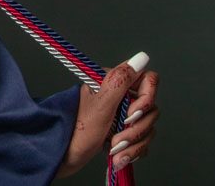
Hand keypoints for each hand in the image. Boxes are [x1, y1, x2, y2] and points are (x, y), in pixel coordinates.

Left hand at [55, 51, 160, 177]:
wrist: (64, 157)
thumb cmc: (78, 130)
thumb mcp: (101, 104)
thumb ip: (121, 81)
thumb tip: (142, 57)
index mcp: (112, 83)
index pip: (147, 80)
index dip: (145, 99)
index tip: (130, 114)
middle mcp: (119, 96)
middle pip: (150, 109)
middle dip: (135, 129)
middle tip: (116, 138)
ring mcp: (122, 115)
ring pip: (148, 127)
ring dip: (133, 143)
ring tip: (114, 150)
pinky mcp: (123, 133)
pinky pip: (142, 141)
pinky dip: (132, 152)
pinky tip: (118, 157)